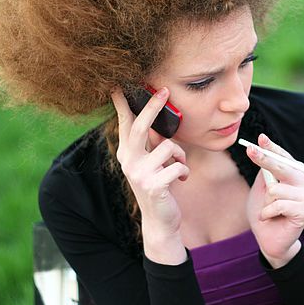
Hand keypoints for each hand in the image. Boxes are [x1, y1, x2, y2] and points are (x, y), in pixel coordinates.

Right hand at [111, 87, 188, 263]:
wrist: (160, 220)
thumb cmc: (159, 185)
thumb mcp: (152, 162)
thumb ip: (152, 143)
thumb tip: (157, 119)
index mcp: (127, 153)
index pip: (124, 123)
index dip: (122, 104)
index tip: (119, 84)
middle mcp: (128, 162)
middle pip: (140, 127)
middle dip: (153, 106)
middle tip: (165, 90)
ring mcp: (139, 175)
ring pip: (169, 147)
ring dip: (181, 156)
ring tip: (179, 167)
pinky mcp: (153, 186)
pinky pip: (178, 166)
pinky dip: (184, 172)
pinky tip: (180, 181)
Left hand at [245, 134, 303, 268]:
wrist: (269, 240)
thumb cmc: (265, 213)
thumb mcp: (260, 190)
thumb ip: (264, 174)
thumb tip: (261, 151)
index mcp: (294, 175)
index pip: (283, 157)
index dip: (272, 147)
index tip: (260, 138)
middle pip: (283, 167)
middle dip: (265, 159)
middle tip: (251, 151)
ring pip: (276, 190)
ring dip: (265, 202)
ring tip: (268, 211)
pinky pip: (279, 205)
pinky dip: (267, 213)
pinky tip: (270, 218)